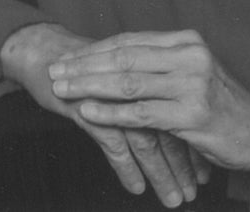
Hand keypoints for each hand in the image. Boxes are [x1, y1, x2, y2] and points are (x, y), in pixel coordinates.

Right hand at [0, 23, 209, 205]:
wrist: (44, 53)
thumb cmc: (86, 67)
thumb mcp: (122, 78)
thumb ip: (147, 95)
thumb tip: (175, 120)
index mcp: (150, 69)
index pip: (179, 111)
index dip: (191, 142)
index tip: (205, 172)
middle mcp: (136, 79)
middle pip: (166, 126)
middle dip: (182, 164)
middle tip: (193, 193)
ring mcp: (114, 92)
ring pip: (145, 138)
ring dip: (160, 172)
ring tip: (172, 198)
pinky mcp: (89, 106)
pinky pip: (114, 142)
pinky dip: (126, 167)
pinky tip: (136, 187)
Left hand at [48, 29, 249, 169]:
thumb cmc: (218, 104)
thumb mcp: (192, 72)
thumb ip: (159, 63)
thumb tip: (114, 60)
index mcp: (186, 41)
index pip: (130, 40)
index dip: (95, 49)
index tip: (68, 56)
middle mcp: (189, 56)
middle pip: (124, 56)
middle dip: (85, 65)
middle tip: (55, 71)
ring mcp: (192, 84)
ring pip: (128, 82)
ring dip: (89, 86)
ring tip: (62, 90)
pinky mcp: (191, 115)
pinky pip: (141, 113)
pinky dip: (111, 113)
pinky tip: (88, 113)